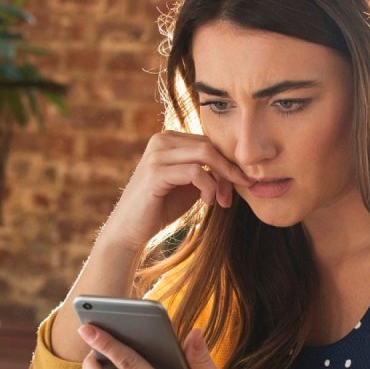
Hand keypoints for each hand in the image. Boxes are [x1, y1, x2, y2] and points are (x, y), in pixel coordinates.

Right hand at [104, 131, 251, 250]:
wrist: (130, 229)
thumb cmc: (162, 207)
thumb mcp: (190, 184)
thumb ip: (208, 171)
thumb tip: (238, 167)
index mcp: (169, 138)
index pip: (209, 141)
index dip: (228, 162)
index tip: (239, 185)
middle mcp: (161, 140)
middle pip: (210, 145)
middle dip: (229, 170)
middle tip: (235, 194)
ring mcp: (157, 154)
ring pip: (206, 154)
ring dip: (221, 179)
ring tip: (221, 200)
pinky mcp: (156, 172)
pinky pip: (195, 172)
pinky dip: (208, 187)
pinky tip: (208, 202)